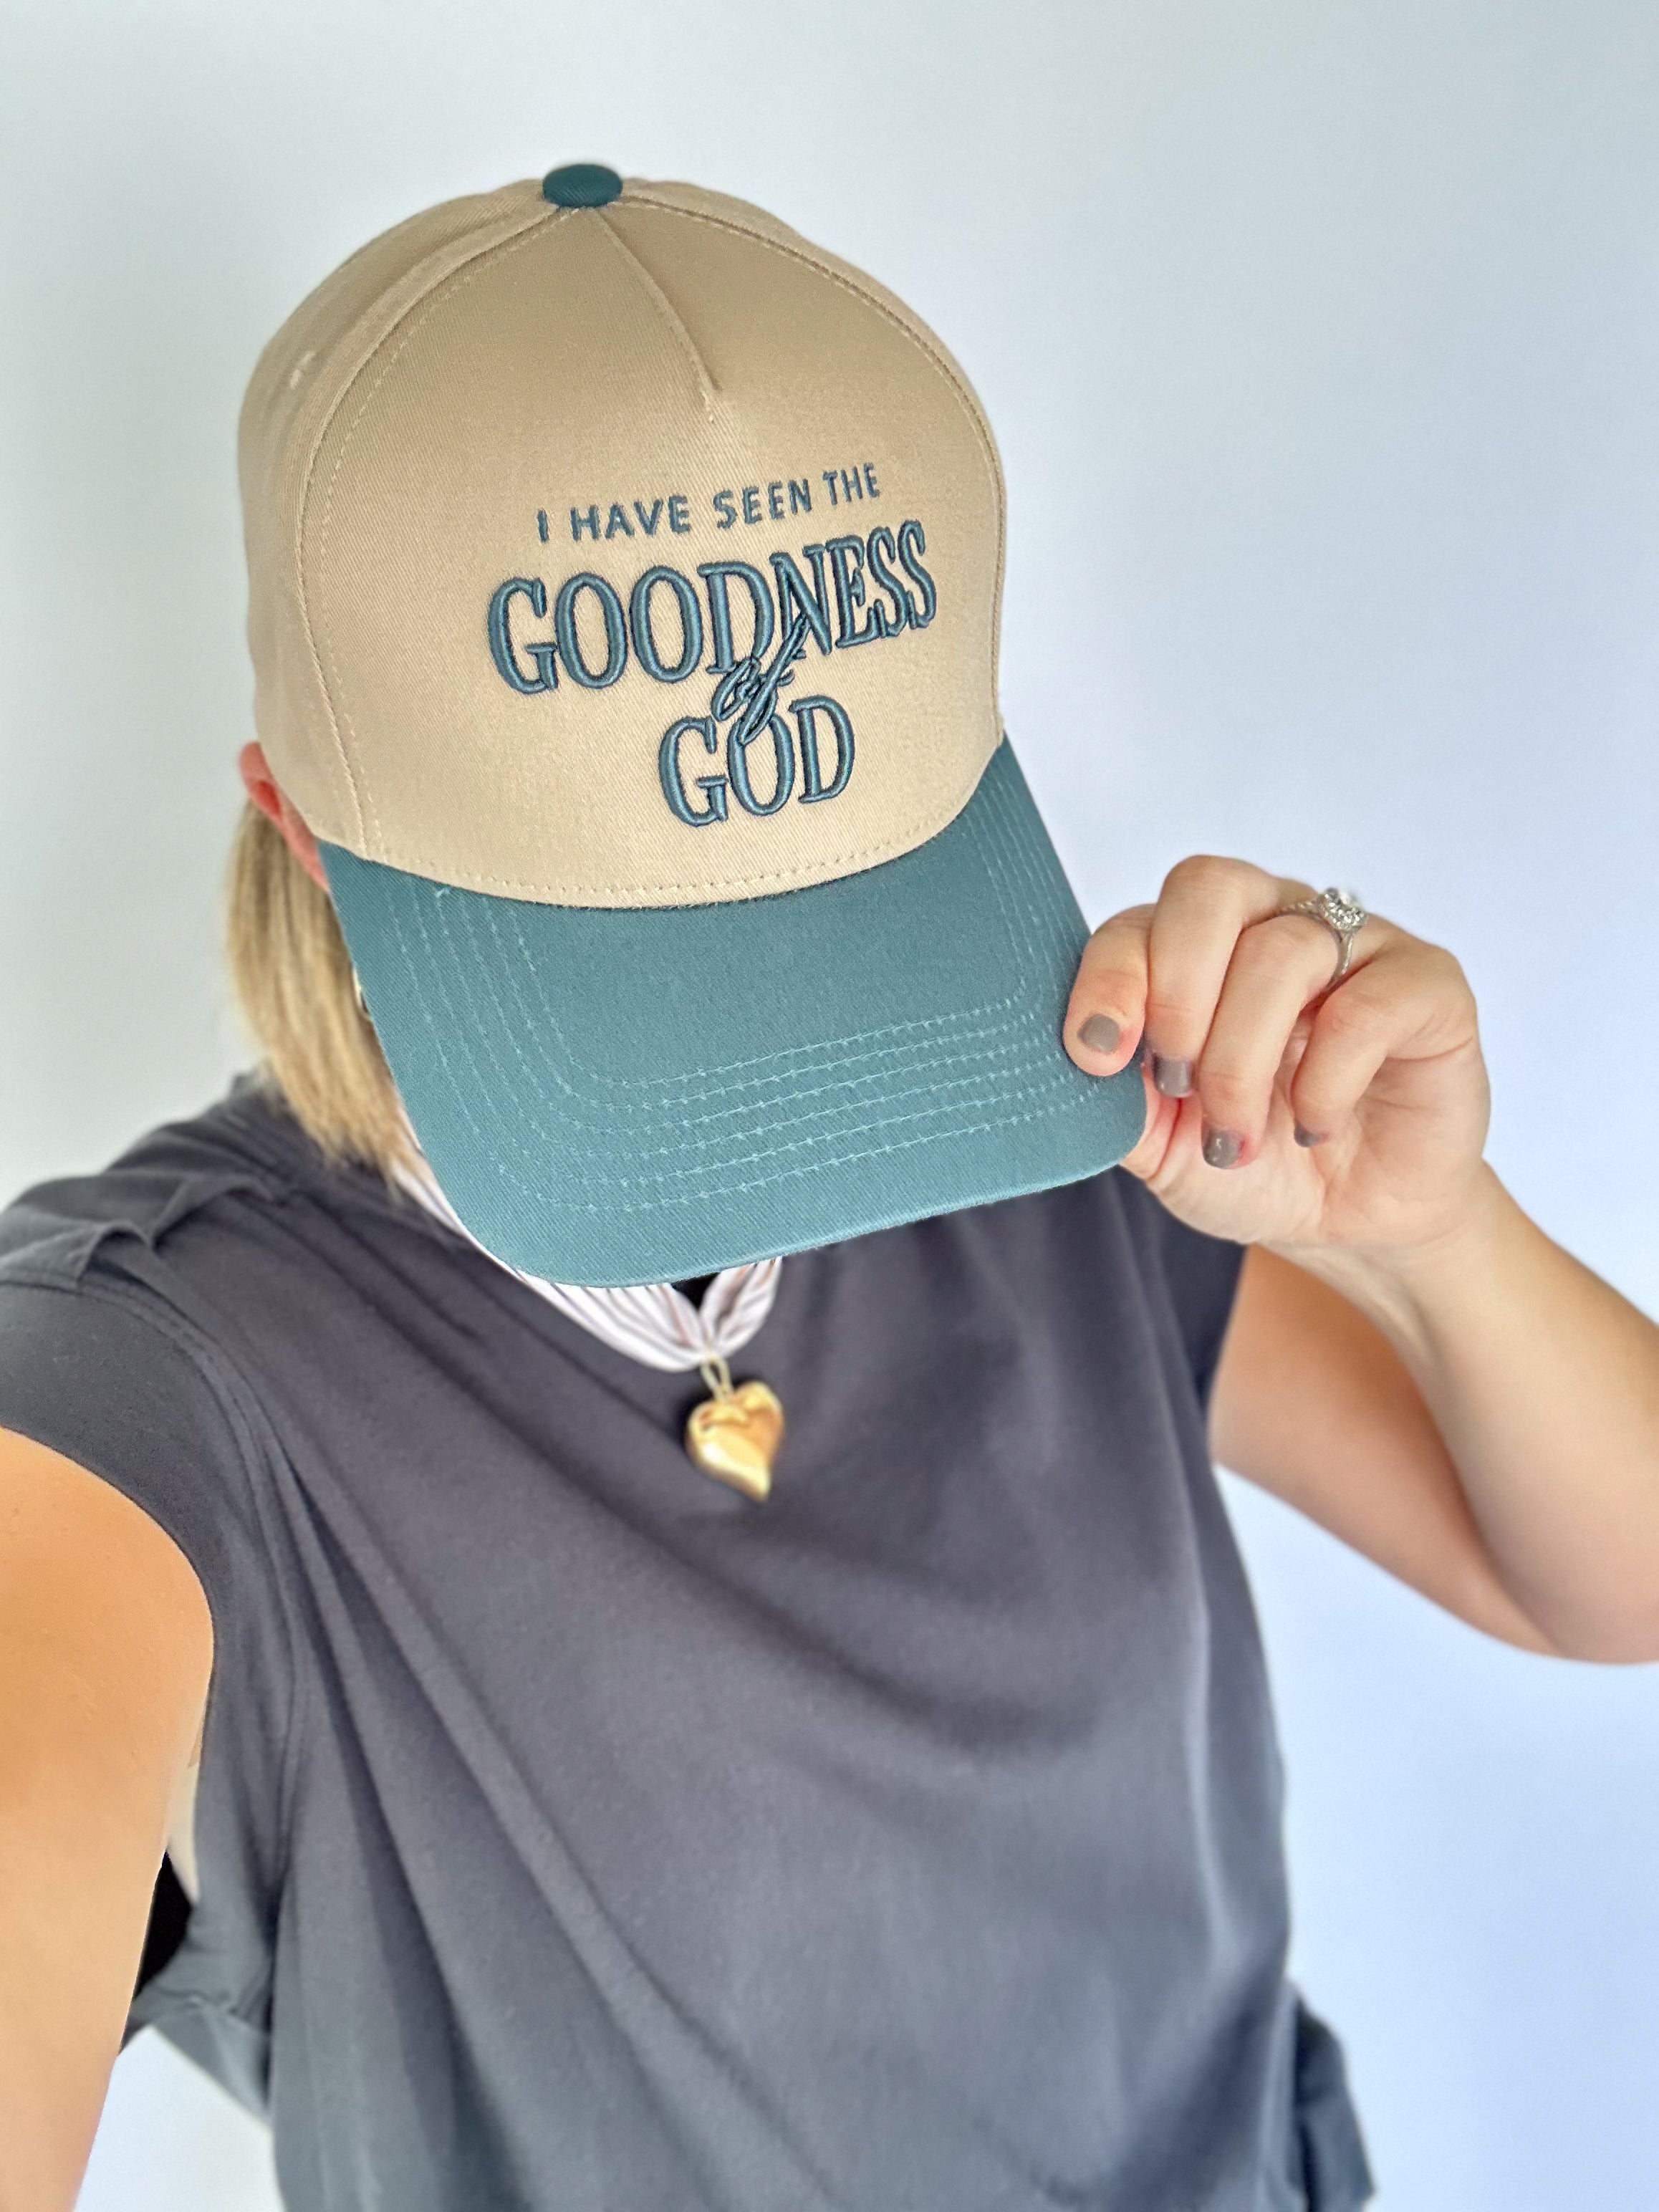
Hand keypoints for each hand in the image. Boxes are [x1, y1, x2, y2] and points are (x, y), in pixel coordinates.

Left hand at [1064, 857, 1490, 1256]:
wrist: (1350, 1224)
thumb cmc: (1254, 1166)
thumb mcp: (1161, 1145)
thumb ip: (1114, 1096)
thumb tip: (1083, 1051)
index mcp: (1198, 947)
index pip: (1140, 918)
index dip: (1111, 980)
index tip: (1097, 1057)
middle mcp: (1275, 921)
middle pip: (1209, 888)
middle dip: (1177, 994)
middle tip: (1176, 1082)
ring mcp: (1356, 944)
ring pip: (1281, 952)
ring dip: (1242, 1060)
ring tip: (1238, 1137)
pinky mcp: (1428, 985)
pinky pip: (1366, 1003)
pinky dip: (1326, 1078)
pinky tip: (1314, 1126)